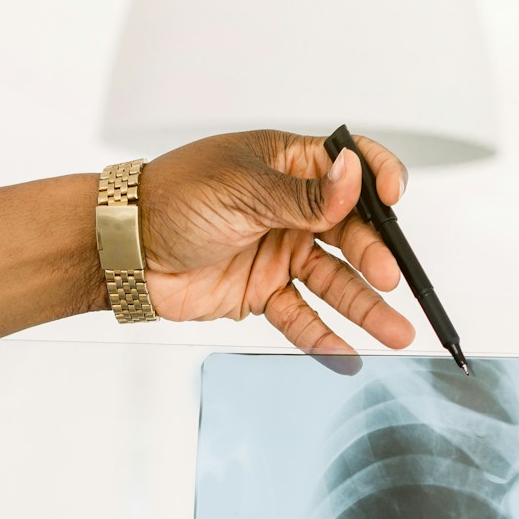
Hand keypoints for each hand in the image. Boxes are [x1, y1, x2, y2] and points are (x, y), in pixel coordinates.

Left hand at [138, 130, 415, 356]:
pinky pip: (301, 316)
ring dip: (364, 306)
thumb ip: (304, 195)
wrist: (124, 250)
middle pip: (350, 232)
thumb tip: (354, 174)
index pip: (349, 165)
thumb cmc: (172, 199)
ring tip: (395, 331)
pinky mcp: (261, 292)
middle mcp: (290, 208)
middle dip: (375, 257)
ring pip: (333, 281)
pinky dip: (323, 337)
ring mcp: (278, 252)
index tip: (393, 200)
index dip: (376, 179)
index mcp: (288, 165)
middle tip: (389, 278)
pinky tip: (347, 354)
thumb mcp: (244, 189)